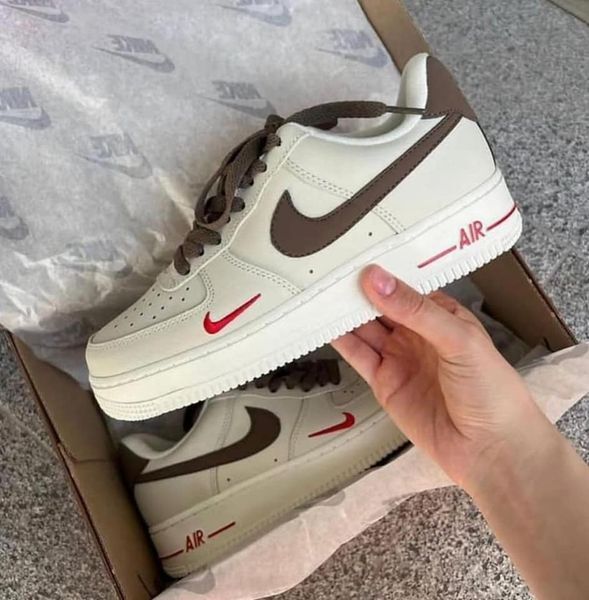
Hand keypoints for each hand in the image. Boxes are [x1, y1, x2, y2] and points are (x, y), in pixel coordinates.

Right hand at [333, 265, 546, 490]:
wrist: (490, 450)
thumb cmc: (492, 391)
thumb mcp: (458, 339)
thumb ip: (416, 310)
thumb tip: (378, 281)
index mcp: (441, 315)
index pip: (406, 286)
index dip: (383, 272)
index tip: (356, 256)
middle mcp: (418, 334)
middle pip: (380, 306)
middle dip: (357, 291)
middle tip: (330, 274)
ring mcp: (399, 358)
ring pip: (365, 329)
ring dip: (345, 313)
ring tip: (321, 295)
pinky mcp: (384, 383)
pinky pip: (359, 356)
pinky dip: (341, 341)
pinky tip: (326, 326)